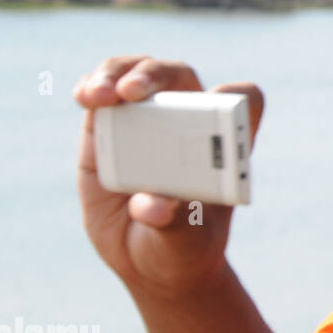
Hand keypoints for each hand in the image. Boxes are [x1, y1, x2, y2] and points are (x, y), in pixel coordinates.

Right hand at [74, 56, 264, 302]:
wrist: (150, 258)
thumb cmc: (182, 246)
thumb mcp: (186, 242)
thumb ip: (176, 223)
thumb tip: (153, 207)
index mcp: (226, 143)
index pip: (246, 100)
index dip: (236, 96)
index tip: (214, 107)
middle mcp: (189, 121)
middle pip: (180, 77)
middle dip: (155, 76)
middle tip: (132, 92)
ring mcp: (148, 119)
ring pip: (136, 74)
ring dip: (117, 74)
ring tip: (99, 96)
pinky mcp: (111, 127)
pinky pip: (102, 93)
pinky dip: (93, 86)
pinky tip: (86, 96)